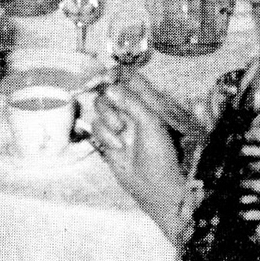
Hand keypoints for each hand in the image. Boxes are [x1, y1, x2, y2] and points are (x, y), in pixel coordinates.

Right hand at [92, 72, 190, 242]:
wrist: (155, 186)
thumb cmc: (162, 154)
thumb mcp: (151, 123)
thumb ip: (131, 102)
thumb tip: (109, 87)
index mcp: (150, 100)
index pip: (130, 77)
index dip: (116, 73)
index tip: (104, 77)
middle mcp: (133, 108)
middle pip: (110, 89)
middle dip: (109, 101)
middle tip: (114, 112)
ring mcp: (120, 122)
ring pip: (100, 107)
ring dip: (108, 119)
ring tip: (121, 135)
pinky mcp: (108, 138)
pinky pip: (97, 126)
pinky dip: (105, 136)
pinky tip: (118, 147)